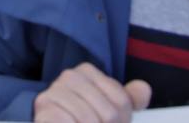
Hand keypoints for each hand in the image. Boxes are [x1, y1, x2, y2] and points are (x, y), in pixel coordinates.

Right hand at [34, 62, 150, 122]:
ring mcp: (54, 92)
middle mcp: (69, 76)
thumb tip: (144, 89)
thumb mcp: (110, 107)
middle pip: (109, 113)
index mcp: (87, 71)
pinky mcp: (44, 109)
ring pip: (90, 119)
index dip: (122, 120)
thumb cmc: (86, 117)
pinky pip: (68, 121)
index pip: (121, 101)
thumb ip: (129, 99)